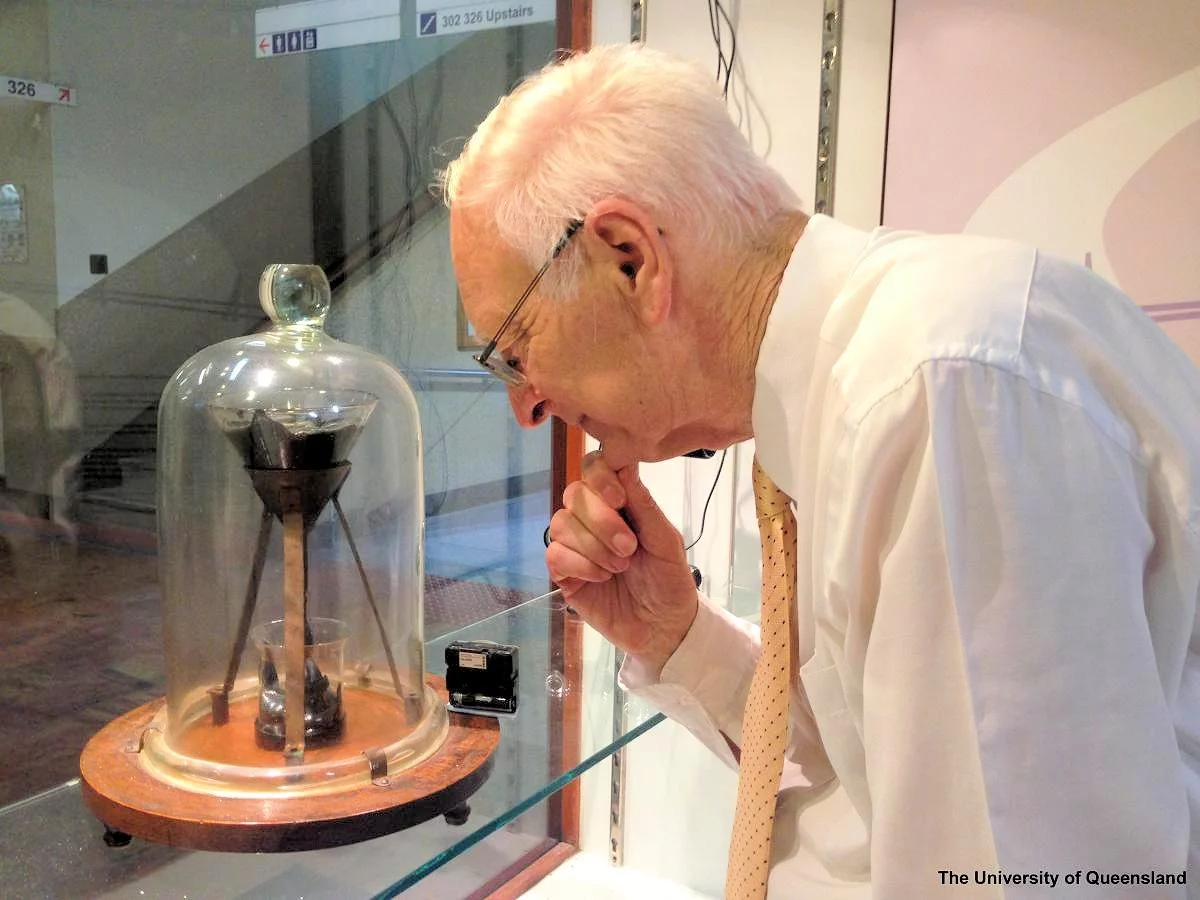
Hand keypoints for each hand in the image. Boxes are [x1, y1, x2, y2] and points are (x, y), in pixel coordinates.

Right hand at [546, 451, 698, 673]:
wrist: (664, 629)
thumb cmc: (669, 581)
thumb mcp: (666, 541)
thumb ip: (644, 504)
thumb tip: (626, 464)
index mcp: (619, 503)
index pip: (594, 469)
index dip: (600, 478)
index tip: (619, 500)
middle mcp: (592, 519)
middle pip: (574, 495)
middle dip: (602, 521)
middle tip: (629, 548)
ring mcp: (575, 545)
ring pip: (561, 524)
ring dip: (594, 547)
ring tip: (619, 568)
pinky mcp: (563, 573)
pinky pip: (554, 554)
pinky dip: (580, 564)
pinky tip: (601, 578)